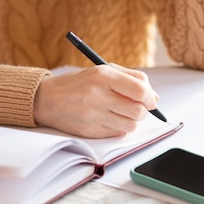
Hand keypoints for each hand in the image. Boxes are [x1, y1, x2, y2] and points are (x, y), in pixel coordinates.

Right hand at [33, 65, 159, 137]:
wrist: (48, 99)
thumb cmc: (81, 83)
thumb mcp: (104, 70)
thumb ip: (132, 78)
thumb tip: (154, 97)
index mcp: (103, 76)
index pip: (139, 90)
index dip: (150, 98)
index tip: (151, 100)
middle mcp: (97, 96)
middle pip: (138, 111)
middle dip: (144, 111)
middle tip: (138, 107)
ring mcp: (93, 115)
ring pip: (131, 125)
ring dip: (132, 120)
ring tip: (123, 113)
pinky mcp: (90, 131)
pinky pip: (117, 133)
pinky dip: (119, 127)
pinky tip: (110, 118)